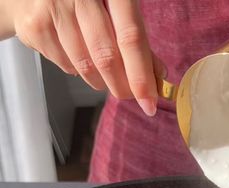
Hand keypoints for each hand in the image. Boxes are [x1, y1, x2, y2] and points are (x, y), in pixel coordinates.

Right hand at [1, 0, 160, 115]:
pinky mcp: (35, 26)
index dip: (141, 74)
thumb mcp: (113, 6)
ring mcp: (52, 7)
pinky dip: (77, 70)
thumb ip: (135, 37)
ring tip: (104, 76)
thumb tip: (157, 76)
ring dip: (100, 80)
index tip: (149, 101)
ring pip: (84, 65)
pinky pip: (65, 64)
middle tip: (129, 96)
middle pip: (106, 55)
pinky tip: (77, 56)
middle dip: (121, 85)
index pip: (130, 36)